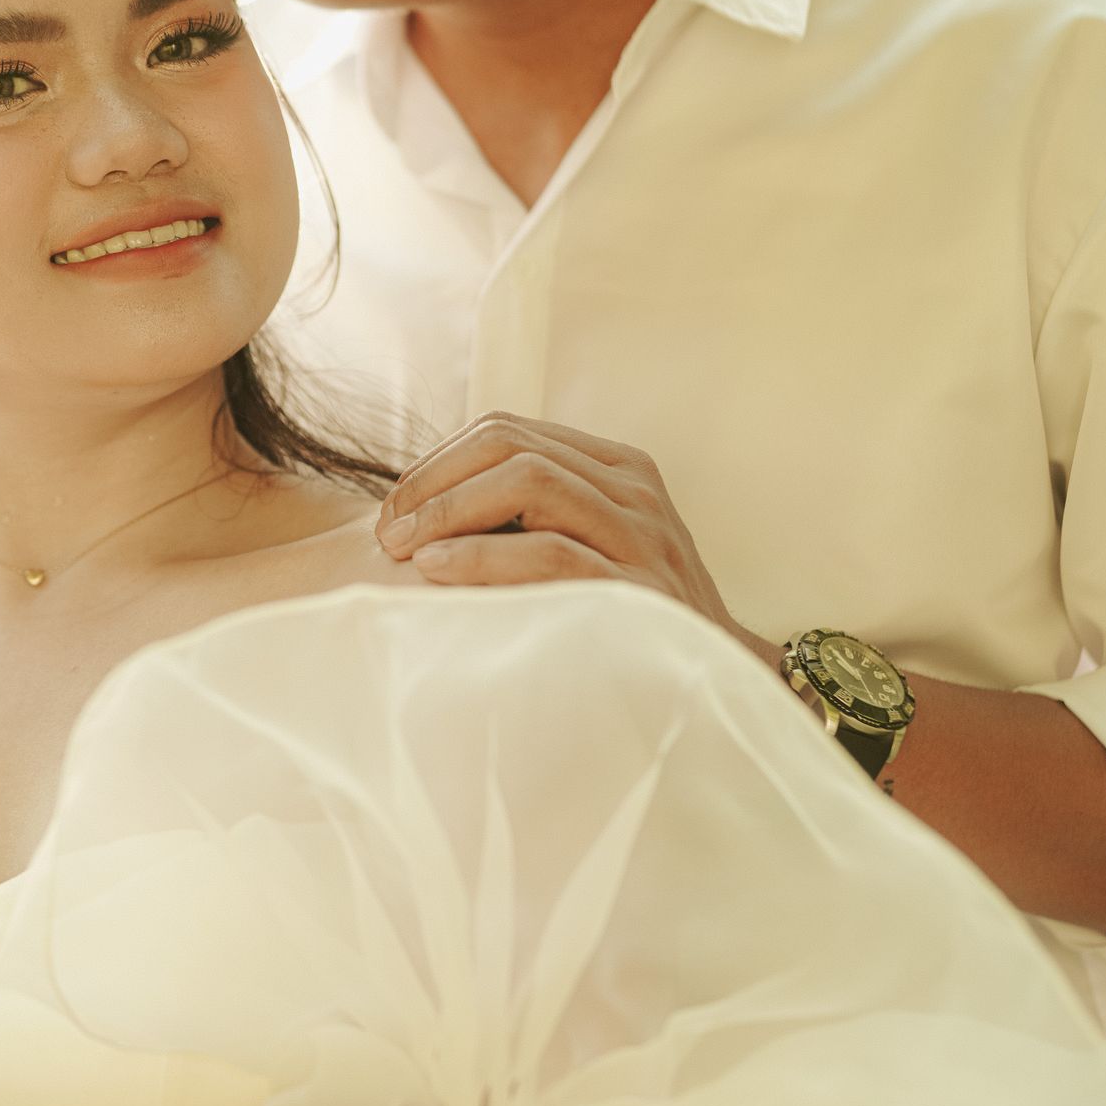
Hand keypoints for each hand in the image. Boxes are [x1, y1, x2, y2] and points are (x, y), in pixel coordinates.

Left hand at [377, 413, 773, 658]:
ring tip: (403, 549)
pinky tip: (437, 571)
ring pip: (529, 482)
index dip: (438, 463)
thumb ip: (532, 517)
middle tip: (387, 530)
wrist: (718, 676)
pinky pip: (551, 553)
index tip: (394, 510)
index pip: (507, 430)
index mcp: (615, 466)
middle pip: (510, 445)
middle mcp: (632, 486)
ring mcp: (643, 532)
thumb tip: (428, 506)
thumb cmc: (628, 615)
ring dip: (449, 511)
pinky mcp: (641, 586)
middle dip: (434, 481)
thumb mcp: (589, 547)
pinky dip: (483, 557)